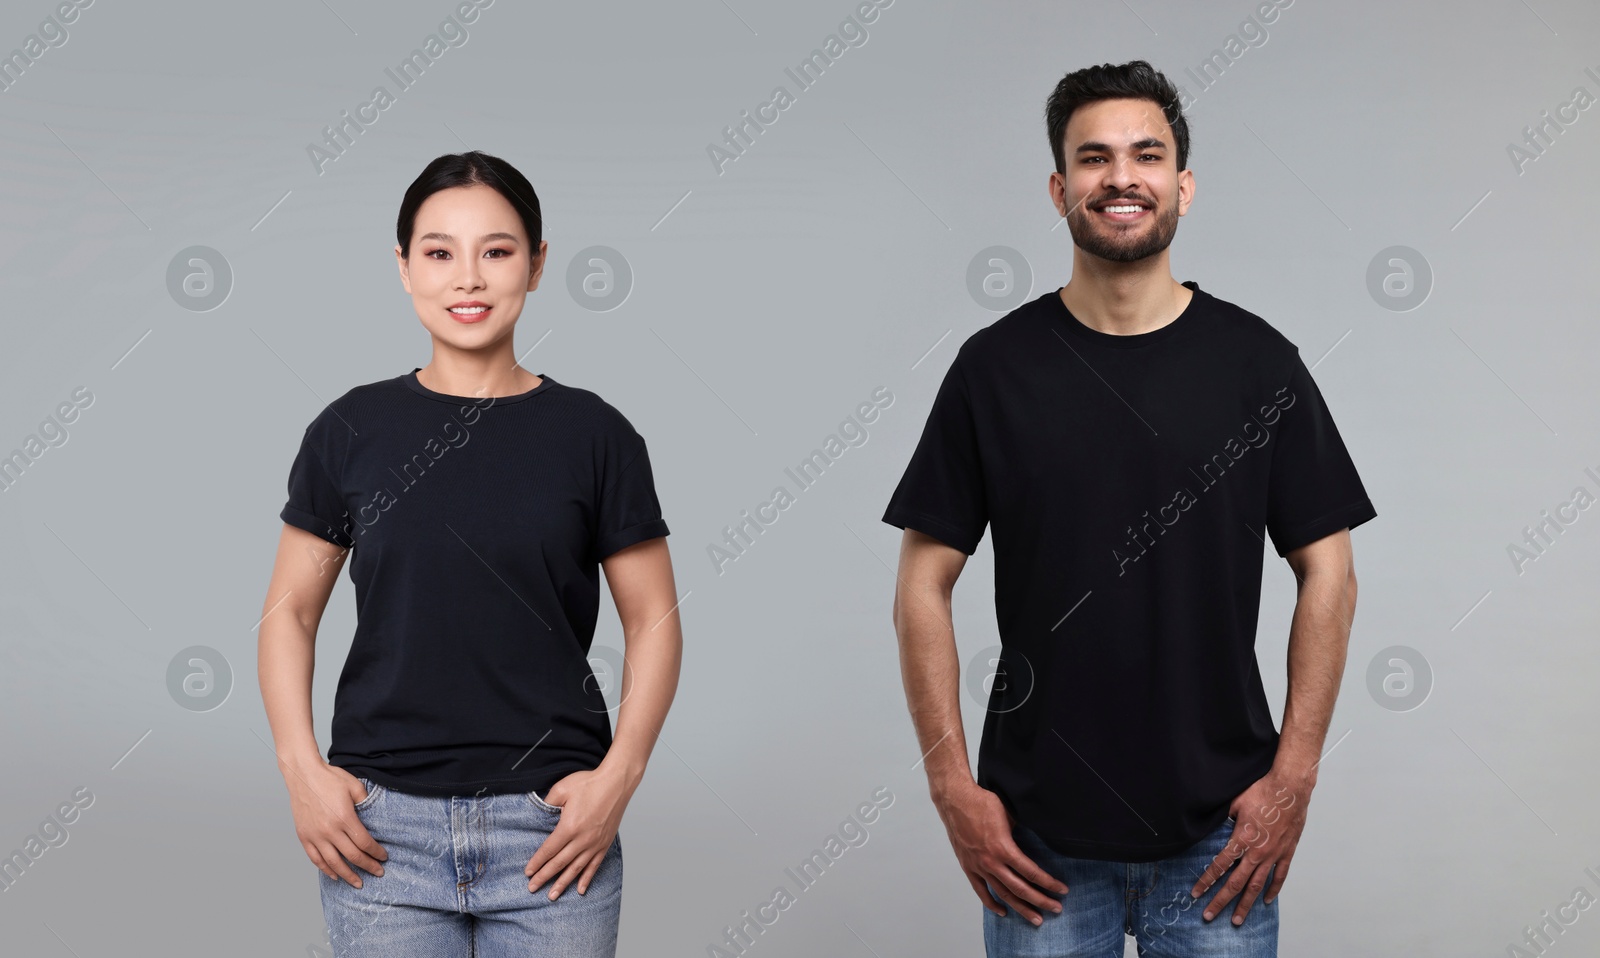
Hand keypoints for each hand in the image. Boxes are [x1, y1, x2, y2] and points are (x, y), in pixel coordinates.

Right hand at [284, 761, 386, 887]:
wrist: (303, 775)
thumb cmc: (329, 778)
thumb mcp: (354, 786)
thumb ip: (366, 803)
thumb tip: (375, 818)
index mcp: (344, 818)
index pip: (365, 842)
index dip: (376, 852)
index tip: (384, 857)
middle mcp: (329, 830)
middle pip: (352, 856)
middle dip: (367, 866)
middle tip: (378, 873)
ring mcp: (315, 835)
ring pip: (333, 863)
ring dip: (348, 875)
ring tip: (358, 883)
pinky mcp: (304, 836)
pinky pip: (316, 859)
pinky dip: (326, 869)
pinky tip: (335, 875)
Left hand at [524, 764, 634, 899]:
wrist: (616, 782)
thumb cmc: (590, 783)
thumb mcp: (562, 789)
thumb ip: (547, 803)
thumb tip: (539, 813)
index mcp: (569, 827)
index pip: (549, 850)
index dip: (537, 862)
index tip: (528, 872)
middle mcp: (582, 840)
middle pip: (559, 863)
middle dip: (544, 877)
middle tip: (532, 888)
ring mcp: (595, 844)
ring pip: (575, 869)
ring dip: (562, 883)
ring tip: (552, 896)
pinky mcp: (605, 843)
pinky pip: (594, 866)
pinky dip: (586, 879)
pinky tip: (580, 890)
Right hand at [935, 780, 1066, 925]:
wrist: (954, 800)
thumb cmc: (983, 803)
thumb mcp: (1009, 815)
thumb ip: (1020, 832)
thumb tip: (1035, 839)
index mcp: (1003, 848)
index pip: (1031, 872)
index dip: (1048, 883)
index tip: (1062, 890)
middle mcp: (991, 862)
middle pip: (1020, 889)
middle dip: (1041, 901)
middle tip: (1056, 909)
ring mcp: (978, 867)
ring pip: (1003, 894)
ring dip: (1021, 908)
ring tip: (1036, 918)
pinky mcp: (968, 867)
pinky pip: (981, 890)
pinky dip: (991, 903)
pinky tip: (1002, 912)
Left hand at [1190, 765, 1312, 926]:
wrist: (1290, 789)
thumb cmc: (1262, 791)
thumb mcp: (1235, 803)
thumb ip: (1224, 819)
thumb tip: (1213, 825)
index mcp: (1242, 839)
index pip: (1220, 866)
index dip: (1206, 881)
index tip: (1196, 893)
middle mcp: (1257, 852)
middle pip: (1236, 883)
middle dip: (1221, 901)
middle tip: (1209, 916)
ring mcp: (1273, 855)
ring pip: (1257, 886)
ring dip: (1245, 904)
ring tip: (1237, 920)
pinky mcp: (1286, 852)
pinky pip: (1279, 876)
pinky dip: (1272, 890)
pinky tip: (1265, 901)